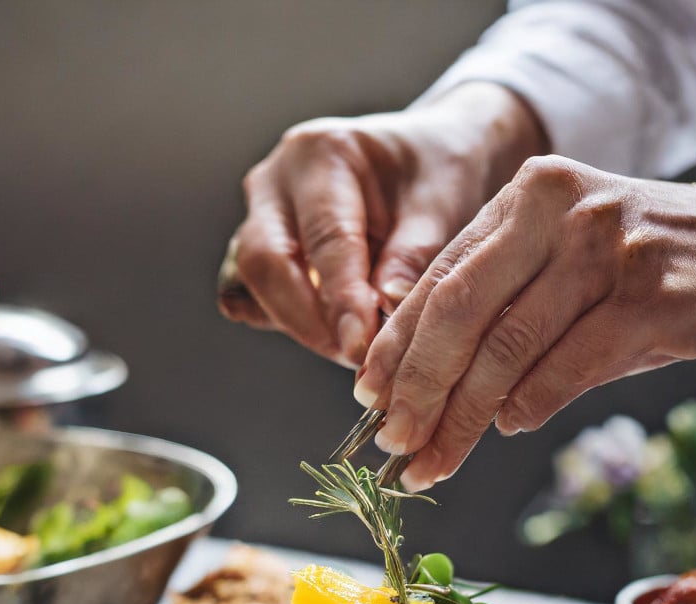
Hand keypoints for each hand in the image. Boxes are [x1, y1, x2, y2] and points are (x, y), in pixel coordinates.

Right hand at [218, 83, 546, 365]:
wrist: (430, 158)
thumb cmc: (438, 174)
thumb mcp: (441, 207)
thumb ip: (411, 258)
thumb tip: (385, 309)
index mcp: (323, 154)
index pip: (325, 240)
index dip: (341, 301)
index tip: (360, 349)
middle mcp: (277, 179)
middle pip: (265, 262)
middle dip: (306, 321)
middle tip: (356, 358)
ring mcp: (261, 213)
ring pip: (254, 284)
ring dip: (300, 325)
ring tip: (355, 348)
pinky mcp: (263, 247)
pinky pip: (255, 295)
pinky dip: (289, 320)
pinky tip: (330, 333)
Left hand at [352, 157, 695, 490]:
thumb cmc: (638, 271)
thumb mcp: (558, 268)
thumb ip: (495, 309)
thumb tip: (419, 392)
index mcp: (525, 196)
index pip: (440, 279)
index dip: (397, 345)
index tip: (368, 397)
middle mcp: (560, 209)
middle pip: (461, 313)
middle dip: (418, 387)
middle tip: (392, 442)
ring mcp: (607, 247)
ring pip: (507, 348)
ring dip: (461, 417)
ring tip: (432, 460)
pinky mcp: (650, 295)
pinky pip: (567, 366)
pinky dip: (529, 406)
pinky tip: (506, 430)